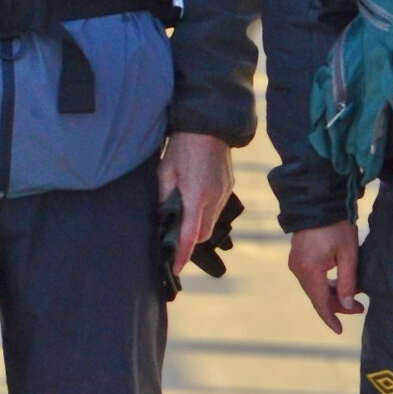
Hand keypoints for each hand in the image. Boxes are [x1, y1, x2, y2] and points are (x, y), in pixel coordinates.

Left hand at [157, 132, 233, 279]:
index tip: (175, 268)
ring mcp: (224, 193)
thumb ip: (165, 199)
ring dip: (198, 227)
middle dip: (190, 241)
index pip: (189, 236)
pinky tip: (195, 202)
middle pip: (203, 235)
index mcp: (196, 197)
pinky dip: (206, 213)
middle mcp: (214, 199)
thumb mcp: (165, 172)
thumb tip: (163, 220)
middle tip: (174, 240)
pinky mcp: (229, 186)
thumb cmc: (182, 147)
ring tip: (183, 219)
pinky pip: (218, 209)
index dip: (182, 255)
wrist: (208, 125)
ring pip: (212, 223)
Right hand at [288, 222, 363, 332]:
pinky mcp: (298, 258)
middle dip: (337, 305)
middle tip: (360, 308)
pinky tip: (340, 285)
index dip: (330, 318)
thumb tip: (348, 306)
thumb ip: (347, 282)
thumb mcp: (348, 255)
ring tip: (354, 298)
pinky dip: (325, 285)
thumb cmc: (336, 226)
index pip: (320, 302)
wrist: (319, 203)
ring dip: (332, 294)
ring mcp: (296, 263)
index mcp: (309, 270)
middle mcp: (298, 269)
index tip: (340, 330)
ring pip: (314, 288)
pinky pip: (311, 278)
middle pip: (317, 296)